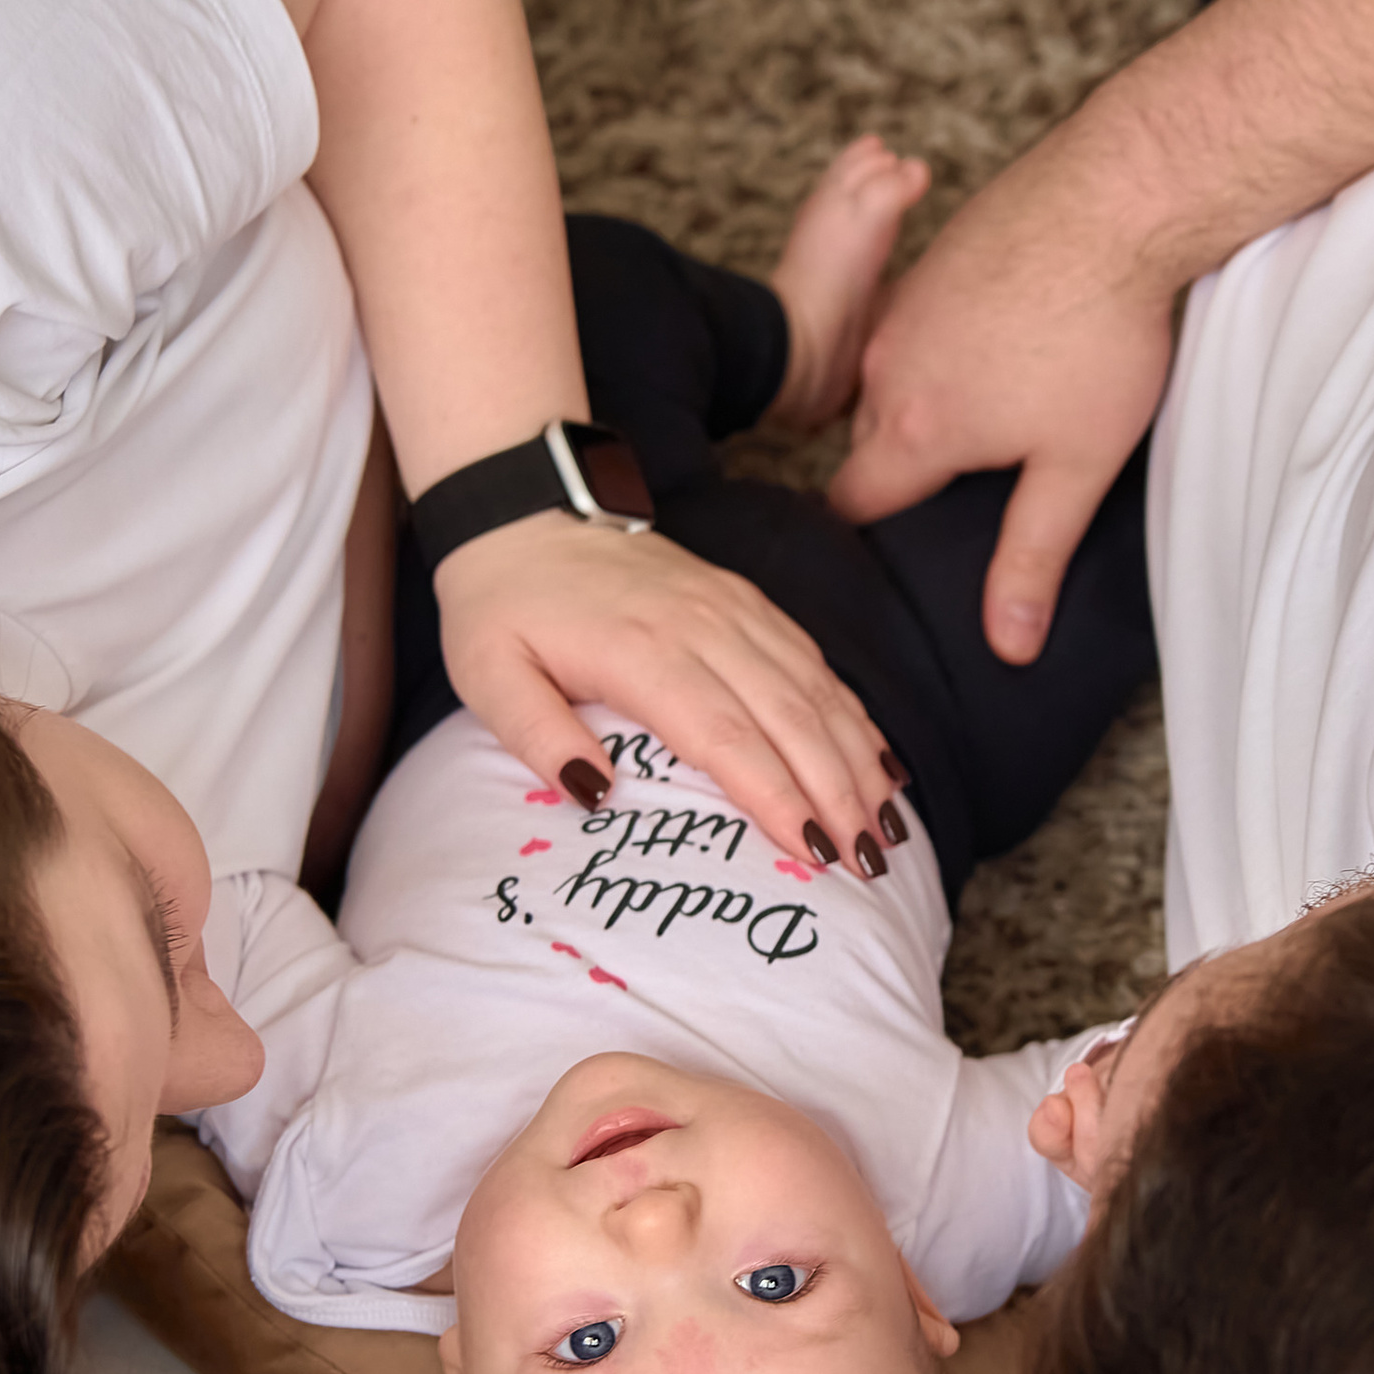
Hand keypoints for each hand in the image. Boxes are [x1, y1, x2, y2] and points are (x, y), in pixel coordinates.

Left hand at [432, 513, 899, 872]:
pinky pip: (814, 662)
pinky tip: (879, 762)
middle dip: (837, 793)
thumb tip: (594, 794)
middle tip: (869, 861)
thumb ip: (536, 734)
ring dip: (858, 759)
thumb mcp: (487, 675)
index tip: (815, 850)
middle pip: (789, 717)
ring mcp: (733, 609)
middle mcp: (702, 626)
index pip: (725, 735)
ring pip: (815, 690)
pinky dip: (853, 715)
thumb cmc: (503, 607)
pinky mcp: (746, 601)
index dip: (776, 795)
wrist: (524, 512)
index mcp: (641, 651)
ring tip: (887, 827)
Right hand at [827, 107, 1183, 664]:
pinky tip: (1012, 347)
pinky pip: (919, 326)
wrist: (1115, 197)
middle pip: (870, 443)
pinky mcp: (934, 261)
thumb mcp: (1075, 466)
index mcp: (912, 427)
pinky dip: (948, 347)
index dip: (871, 535)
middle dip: (906, 470)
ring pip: (893, 380)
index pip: (853, 504)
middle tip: (968, 489)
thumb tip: (1006, 643)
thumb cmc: (1100, 333)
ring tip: (1001, 414)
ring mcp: (906, 304)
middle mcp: (887, 364)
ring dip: (929, 404)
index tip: (899, 549)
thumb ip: (1030, 558)